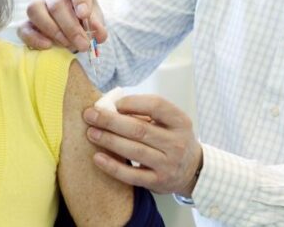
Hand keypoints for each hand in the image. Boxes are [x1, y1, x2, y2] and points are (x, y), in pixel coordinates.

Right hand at [18, 0, 107, 51]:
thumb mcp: (96, 18)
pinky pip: (23, 27)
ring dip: (52, 30)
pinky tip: (48, 46)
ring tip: (67, 44)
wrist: (74, 24)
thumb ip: (98, 25)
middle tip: (83, 44)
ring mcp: (38, 4)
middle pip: (56, 4)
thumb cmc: (84, 16)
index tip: (85, 15)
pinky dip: (34, 38)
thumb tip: (98, 34)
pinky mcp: (27, 21)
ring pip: (35, 10)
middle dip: (70, 27)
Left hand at [82, 94, 202, 195]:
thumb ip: (147, 113)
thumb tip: (111, 106)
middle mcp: (176, 143)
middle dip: (111, 121)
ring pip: (134, 151)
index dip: (132, 102)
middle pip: (139, 129)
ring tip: (91, 133)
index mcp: (180, 121)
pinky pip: (131, 175)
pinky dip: (113, 167)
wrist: (192, 170)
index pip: (156, 106)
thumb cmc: (173, 139)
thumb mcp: (170, 122)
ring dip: (109, 140)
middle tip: (91, 115)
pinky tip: (98, 158)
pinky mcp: (158, 182)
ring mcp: (168, 164)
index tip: (113, 103)